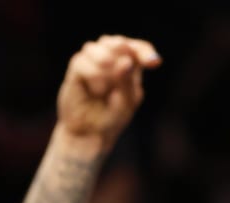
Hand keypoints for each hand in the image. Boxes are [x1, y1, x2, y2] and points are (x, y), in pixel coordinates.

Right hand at [56, 35, 160, 150]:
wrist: (89, 134)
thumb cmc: (111, 117)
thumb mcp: (127, 102)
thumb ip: (127, 81)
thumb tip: (125, 61)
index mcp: (129, 66)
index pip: (138, 48)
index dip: (144, 51)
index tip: (153, 63)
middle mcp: (110, 60)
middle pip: (117, 42)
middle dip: (122, 53)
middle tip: (125, 67)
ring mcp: (92, 63)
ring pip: (96, 47)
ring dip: (105, 63)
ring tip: (106, 88)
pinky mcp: (76, 70)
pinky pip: (82, 61)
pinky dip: (92, 75)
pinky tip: (97, 91)